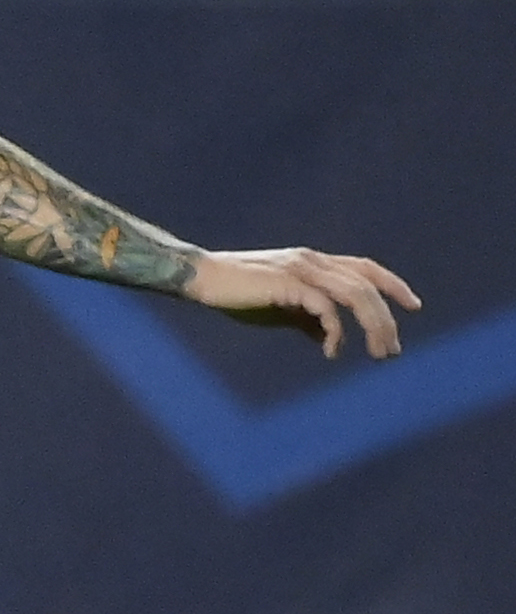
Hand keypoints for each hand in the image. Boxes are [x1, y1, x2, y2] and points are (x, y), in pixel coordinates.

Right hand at [186, 247, 417, 357]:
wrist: (201, 278)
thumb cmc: (236, 293)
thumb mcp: (280, 309)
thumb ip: (306, 319)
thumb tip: (329, 339)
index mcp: (313, 261)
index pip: (365, 268)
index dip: (392, 285)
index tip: (413, 306)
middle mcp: (313, 260)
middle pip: (367, 286)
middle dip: (387, 319)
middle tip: (391, 350)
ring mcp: (302, 269)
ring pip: (356, 295)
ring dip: (373, 326)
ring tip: (377, 354)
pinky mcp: (289, 283)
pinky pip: (326, 309)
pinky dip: (336, 332)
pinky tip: (331, 351)